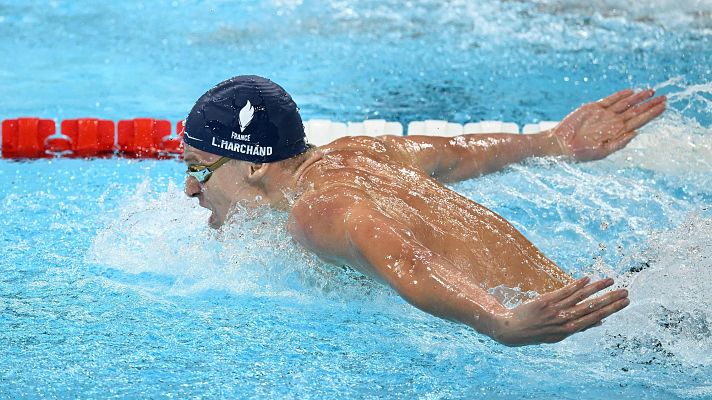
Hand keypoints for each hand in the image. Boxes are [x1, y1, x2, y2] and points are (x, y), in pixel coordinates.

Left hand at [493, 277, 628, 345]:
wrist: (512, 330)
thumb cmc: (538, 332)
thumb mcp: (559, 335)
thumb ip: (578, 327)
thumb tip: (599, 322)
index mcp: (569, 330)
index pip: (596, 318)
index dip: (611, 309)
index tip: (625, 302)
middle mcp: (564, 321)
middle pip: (592, 307)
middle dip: (610, 299)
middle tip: (626, 291)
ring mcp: (555, 310)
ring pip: (580, 297)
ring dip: (597, 288)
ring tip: (611, 280)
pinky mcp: (545, 300)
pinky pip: (564, 291)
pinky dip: (576, 285)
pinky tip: (587, 278)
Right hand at [551, 89, 666, 160]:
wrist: (561, 144)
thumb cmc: (580, 152)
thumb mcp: (601, 152)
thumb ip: (618, 143)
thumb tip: (636, 134)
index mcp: (617, 133)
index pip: (639, 121)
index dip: (652, 114)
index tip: (664, 107)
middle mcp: (613, 122)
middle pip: (636, 111)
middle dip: (650, 104)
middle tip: (664, 97)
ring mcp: (603, 114)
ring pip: (625, 103)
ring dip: (638, 97)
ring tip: (651, 91)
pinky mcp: (593, 108)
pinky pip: (610, 100)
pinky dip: (620, 95)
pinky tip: (631, 91)